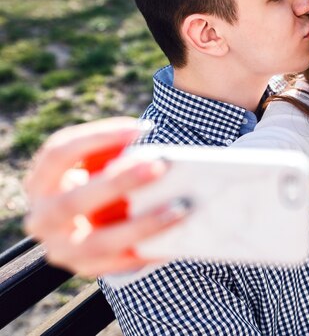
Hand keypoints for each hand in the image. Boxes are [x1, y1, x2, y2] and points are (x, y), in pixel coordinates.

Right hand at [22, 117, 187, 276]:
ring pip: (99, 241)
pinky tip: (177, 239)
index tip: (140, 128)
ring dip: (143, 225)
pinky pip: (120, 264)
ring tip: (180, 208)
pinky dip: (150, 250)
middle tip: (159, 166)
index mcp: (40, 182)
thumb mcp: (94, 166)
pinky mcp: (86, 268)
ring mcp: (61, 248)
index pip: (57, 153)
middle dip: (120, 182)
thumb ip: (114, 155)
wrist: (79, 228)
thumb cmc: (96, 183)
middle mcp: (42, 218)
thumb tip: (155, 149)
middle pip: (74, 201)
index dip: (98, 138)